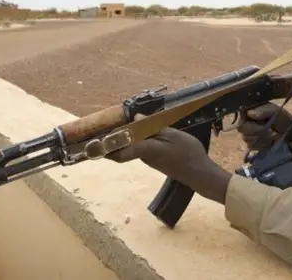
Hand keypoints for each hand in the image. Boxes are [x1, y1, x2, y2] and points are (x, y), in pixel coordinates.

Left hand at [106, 116, 231, 203]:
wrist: (199, 174)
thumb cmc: (189, 153)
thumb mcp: (174, 135)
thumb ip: (154, 127)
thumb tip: (137, 117)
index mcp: (147, 150)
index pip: (120, 150)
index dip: (105, 146)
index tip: (93, 141)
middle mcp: (143, 156)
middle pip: (122, 147)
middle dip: (111, 138)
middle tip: (103, 125)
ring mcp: (147, 159)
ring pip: (130, 147)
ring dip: (124, 137)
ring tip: (120, 122)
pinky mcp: (153, 159)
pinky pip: (139, 148)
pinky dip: (135, 139)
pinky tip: (140, 129)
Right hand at [237, 103, 291, 149]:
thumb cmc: (283, 118)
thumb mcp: (275, 111)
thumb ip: (263, 111)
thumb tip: (250, 114)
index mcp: (250, 111)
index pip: (240, 116)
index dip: (249, 122)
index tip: (262, 124)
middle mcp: (247, 121)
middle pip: (242, 129)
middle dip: (258, 131)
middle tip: (271, 131)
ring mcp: (249, 133)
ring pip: (246, 138)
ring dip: (262, 139)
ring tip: (274, 136)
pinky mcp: (252, 143)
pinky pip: (251, 146)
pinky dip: (262, 145)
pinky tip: (270, 142)